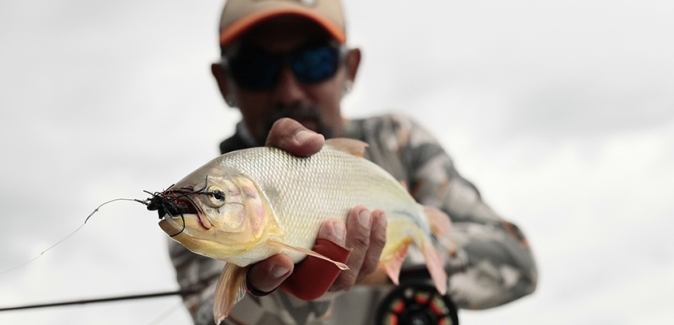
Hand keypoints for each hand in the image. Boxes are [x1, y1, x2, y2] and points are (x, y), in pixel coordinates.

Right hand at [245, 118, 386, 295]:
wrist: (311, 173)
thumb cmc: (287, 165)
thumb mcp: (281, 146)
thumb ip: (289, 139)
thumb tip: (313, 143)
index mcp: (262, 249)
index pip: (258, 279)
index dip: (269, 277)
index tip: (284, 261)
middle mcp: (292, 267)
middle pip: (311, 284)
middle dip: (328, 255)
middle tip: (333, 223)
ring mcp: (323, 270)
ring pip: (343, 278)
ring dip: (357, 248)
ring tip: (364, 212)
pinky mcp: (348, 262)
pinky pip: (365, 265)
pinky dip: (376, 242)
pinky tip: (381, 215)